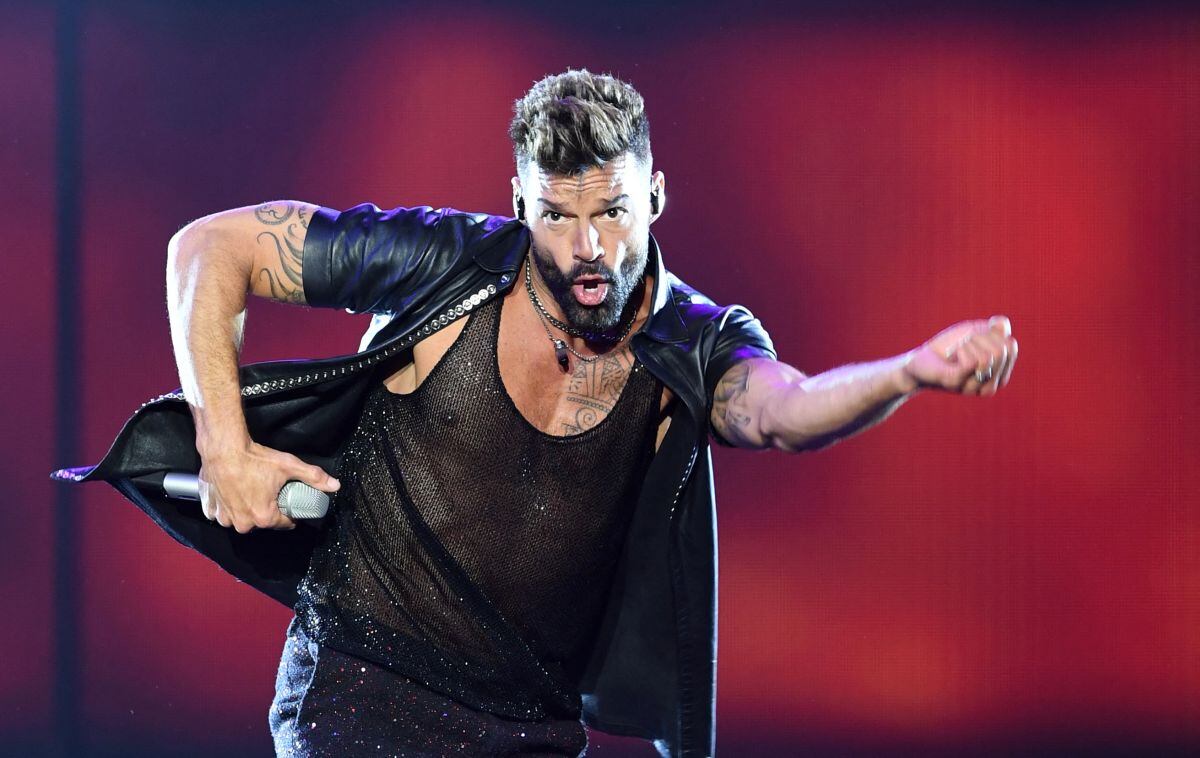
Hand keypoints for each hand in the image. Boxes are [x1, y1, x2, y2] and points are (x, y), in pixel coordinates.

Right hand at [197, 439, 339, 532]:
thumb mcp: (289, 466)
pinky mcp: (212, 508)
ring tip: (252, 490)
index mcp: (264, 517)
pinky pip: (223, 514)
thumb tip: (334, 485)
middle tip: (270, 491)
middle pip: (263, 522)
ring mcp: (225, 517)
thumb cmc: (254, 458)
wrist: (223, 448)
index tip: (289, 501)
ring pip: (243, 519)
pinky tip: (234, 493)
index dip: (290, 513)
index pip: (284, 523)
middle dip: (268, 509)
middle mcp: (243, 523)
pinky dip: (229, 507)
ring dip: (248, 509)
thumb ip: (313, 476)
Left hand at [902, 315, 1017, 395]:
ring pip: (988, 356)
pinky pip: (973, 361)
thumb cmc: (950, 347)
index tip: (977, 338)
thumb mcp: (976, 332)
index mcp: (1000, 375)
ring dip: (970, 343)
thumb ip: (995, 329)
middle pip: (1002, 351)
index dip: (994, 335)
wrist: (920, 360)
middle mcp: (990, 386)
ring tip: (957, 350)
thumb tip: (1002, 325)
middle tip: (965, 344)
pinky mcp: (956, 383)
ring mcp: (973, 388)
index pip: (1011, 347)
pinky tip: (952, 354)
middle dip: (981, 338)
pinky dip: (962, 349)